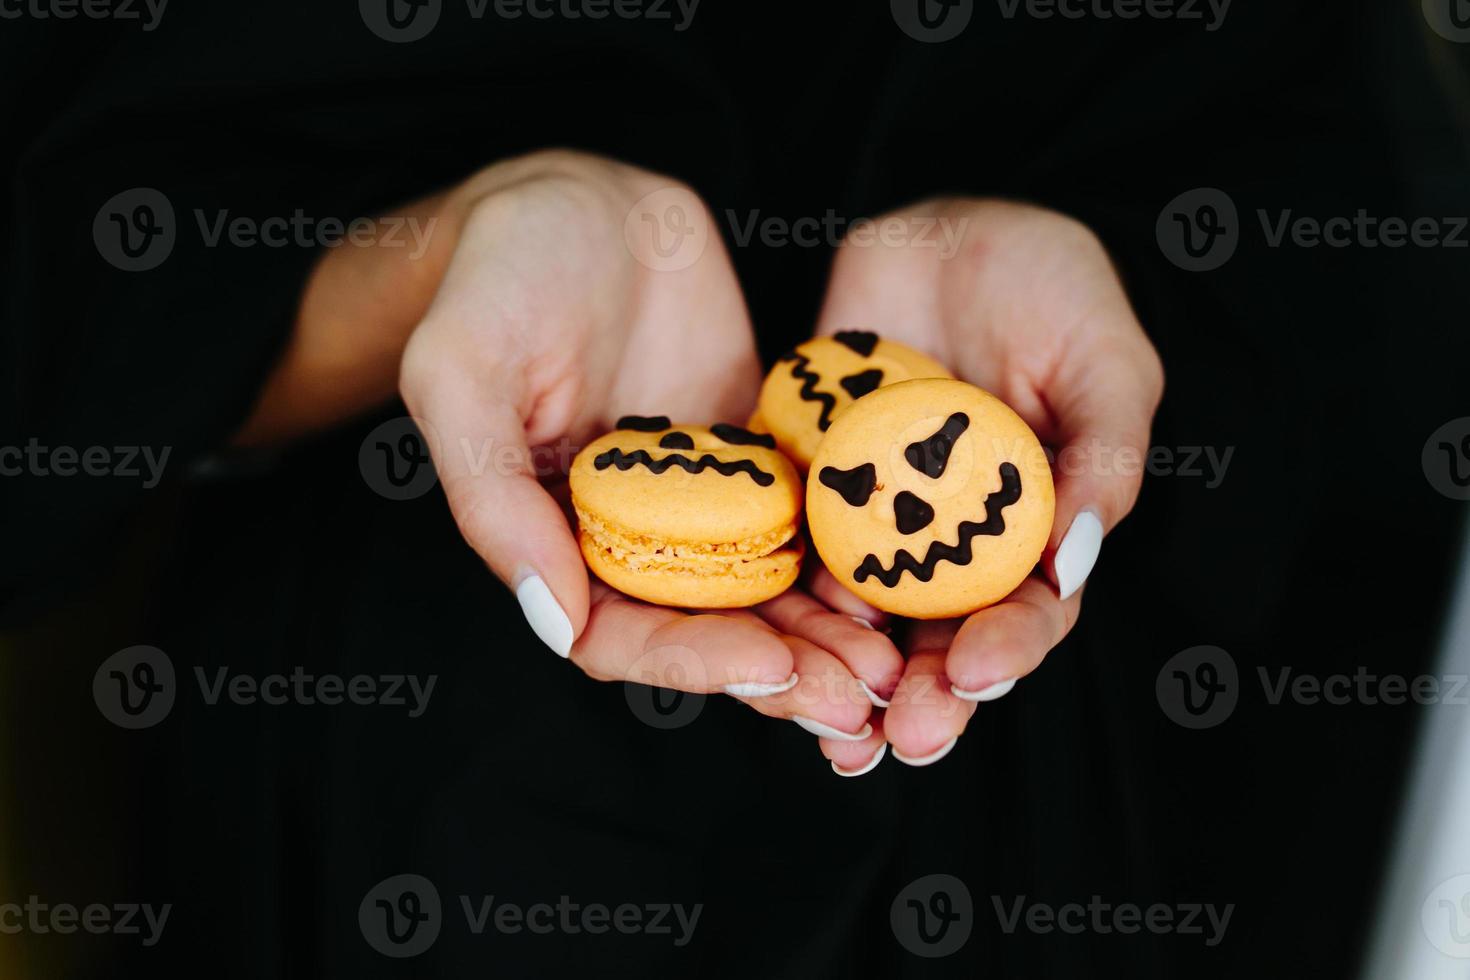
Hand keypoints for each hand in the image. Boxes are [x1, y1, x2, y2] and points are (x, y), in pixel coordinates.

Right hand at [397, 151, 872, 735]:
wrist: (580, 201)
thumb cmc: (498, 275)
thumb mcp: (463, 372)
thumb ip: (491, 497)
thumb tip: (551, 620)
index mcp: (551, 537)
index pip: (618, 636)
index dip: (692, 662)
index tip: (768, 666)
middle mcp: (630, 536)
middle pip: (706, 632)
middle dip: (780, 672)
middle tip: (861, 698)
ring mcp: (700, 502)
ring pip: (765, 594)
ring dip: (825, 638)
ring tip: (894, 668)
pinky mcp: (756, 460)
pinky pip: (806, 523)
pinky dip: (848, 562)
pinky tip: (902, 583)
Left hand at [802, 199, 1163, 769]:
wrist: (954, 230)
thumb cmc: (1054, 289)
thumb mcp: (1106, 363)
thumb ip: (1104, 458)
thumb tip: (1075, 561)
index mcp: (1033, 529)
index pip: (1026, 611)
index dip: (1008, 649)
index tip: (979, 674)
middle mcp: (951, 540)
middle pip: (938, 637)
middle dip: (925, 694)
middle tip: (902, 738)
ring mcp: (878, 516)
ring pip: (858, 613)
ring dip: (843, 671)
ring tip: (830, 724)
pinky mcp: (812, 482)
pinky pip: (788, 545)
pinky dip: (775, 595)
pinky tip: (761, 634)